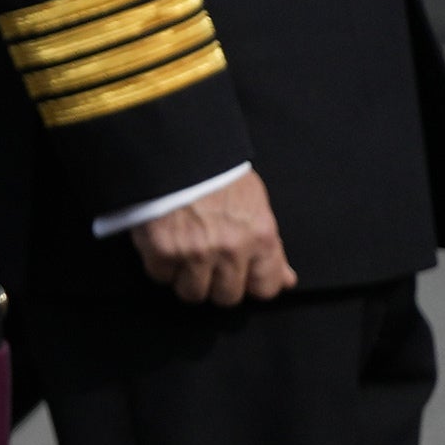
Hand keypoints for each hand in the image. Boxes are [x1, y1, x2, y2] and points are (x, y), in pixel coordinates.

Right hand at [137, 168, 294, 306]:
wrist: (173, 147)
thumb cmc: (216, 172)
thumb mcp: (255, 204)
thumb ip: (270, 246)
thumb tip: (286, 279)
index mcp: (261, 237)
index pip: (265, 288)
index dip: (249, 284)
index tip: (238, 276)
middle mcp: (232, 250)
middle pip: (226, 297)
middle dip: (215, 283)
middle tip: (205, 263)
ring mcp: (196, 253)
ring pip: (192, 293)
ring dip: (185, 278)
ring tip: (180, 254)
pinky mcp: (162, 250)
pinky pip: (160, 276)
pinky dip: (158, 264)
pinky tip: (161, 243)